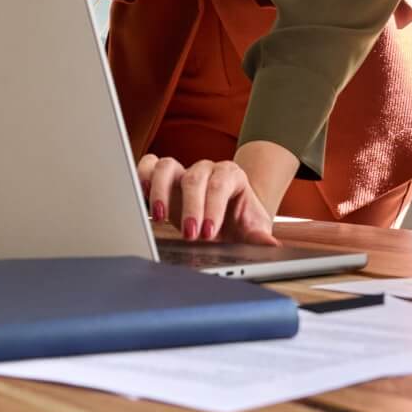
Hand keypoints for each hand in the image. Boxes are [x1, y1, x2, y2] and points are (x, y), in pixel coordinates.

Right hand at [138, 155, 278, 244]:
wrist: (231, 216)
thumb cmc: (240, 221)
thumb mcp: (253, 229)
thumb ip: (260, 236)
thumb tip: (271, 245)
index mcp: (231, 176)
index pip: (220, 183)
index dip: (213, 206)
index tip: (208, 232)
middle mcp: (206, 170)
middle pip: (194, 177)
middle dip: (191, 207)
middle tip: (190, 236)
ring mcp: (183, 172)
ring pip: (166, 166)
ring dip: (160, 191)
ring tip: (160, 218)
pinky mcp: (164, 180)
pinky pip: (149, 166)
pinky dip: (142, 177)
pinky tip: (140, 198)